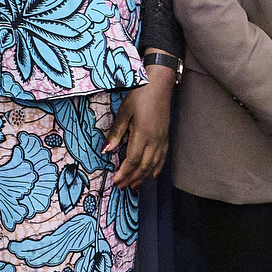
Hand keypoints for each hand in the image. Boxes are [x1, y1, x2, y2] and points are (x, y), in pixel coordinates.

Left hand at [106, 76, 172, 190]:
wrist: (159, 84)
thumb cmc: (140, 95)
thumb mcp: (124, 112)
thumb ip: (116, 132)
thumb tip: (106, 150)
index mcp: (142, 134)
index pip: (132, 160)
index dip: (124, 173)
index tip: (116, 182)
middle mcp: (154, 140)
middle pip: (143, 166)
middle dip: (132, 178)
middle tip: (122, 187)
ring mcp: (161, 139)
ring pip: (153, 164)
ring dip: (143, 176)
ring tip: (134, 185)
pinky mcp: (166, 136)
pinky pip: (163, 157)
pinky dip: (158, 168)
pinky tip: (153, 174)